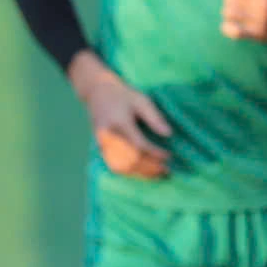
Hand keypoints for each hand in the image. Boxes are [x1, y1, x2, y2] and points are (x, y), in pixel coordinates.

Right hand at [67, 53, 170, 179]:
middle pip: (130, 160)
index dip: (155, 154)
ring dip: (140, 173)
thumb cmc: (122, 95)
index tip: (169, 156)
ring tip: (157, 174)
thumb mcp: (141, 100)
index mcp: (119, 123)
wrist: (97, 92)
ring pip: (121, 167)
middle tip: (166, 171)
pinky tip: (142, 172)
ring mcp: (102, 143)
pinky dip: (129, 172)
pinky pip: (114, 165)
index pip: (138, 145)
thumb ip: (154, 117)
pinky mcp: (100, 148)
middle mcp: (109, 136)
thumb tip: (169, 134)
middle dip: (149, 168)